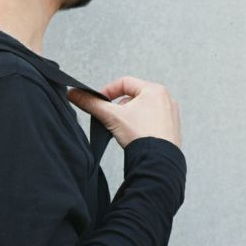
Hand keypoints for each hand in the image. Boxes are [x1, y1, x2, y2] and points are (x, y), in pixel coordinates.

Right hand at [66, 75, 181, 149]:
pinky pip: (152, 122)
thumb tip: (74, 94)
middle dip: (119, 109)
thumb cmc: (142, 137)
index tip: (99, 103)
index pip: (124, 83)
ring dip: (129, 118)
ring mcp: (170, 114)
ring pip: (142, 110)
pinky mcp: (171, 129)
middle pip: (133, 97)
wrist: (158, 162)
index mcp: (154, 90)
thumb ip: (92, 104)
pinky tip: (136, 138)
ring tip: (125, 132)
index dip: (107, 92)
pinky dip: (141, 127)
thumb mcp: (112, 117)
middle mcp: (166, 99)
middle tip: (112, 121)